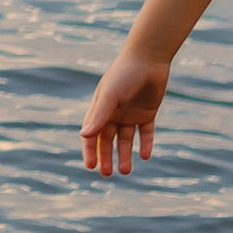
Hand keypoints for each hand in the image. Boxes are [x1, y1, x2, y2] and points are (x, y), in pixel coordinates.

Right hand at [81, 44, 172, 178]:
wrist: (148, 59)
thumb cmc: (123, 74)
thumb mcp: (110, 96)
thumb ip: (98, 116)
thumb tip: (84, 135)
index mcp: (100, 108)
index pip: (91, 134)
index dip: (90, 150)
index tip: (90, 167)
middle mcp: (114, 113)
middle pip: (107, 140)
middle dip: (106, 157)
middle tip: (107, 174)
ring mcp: (130, 114)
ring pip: (126, 140)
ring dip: (124, 155)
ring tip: (126, 171)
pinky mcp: (147, 113)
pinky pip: (145, 133)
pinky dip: (145, 144)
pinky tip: (145, 156)